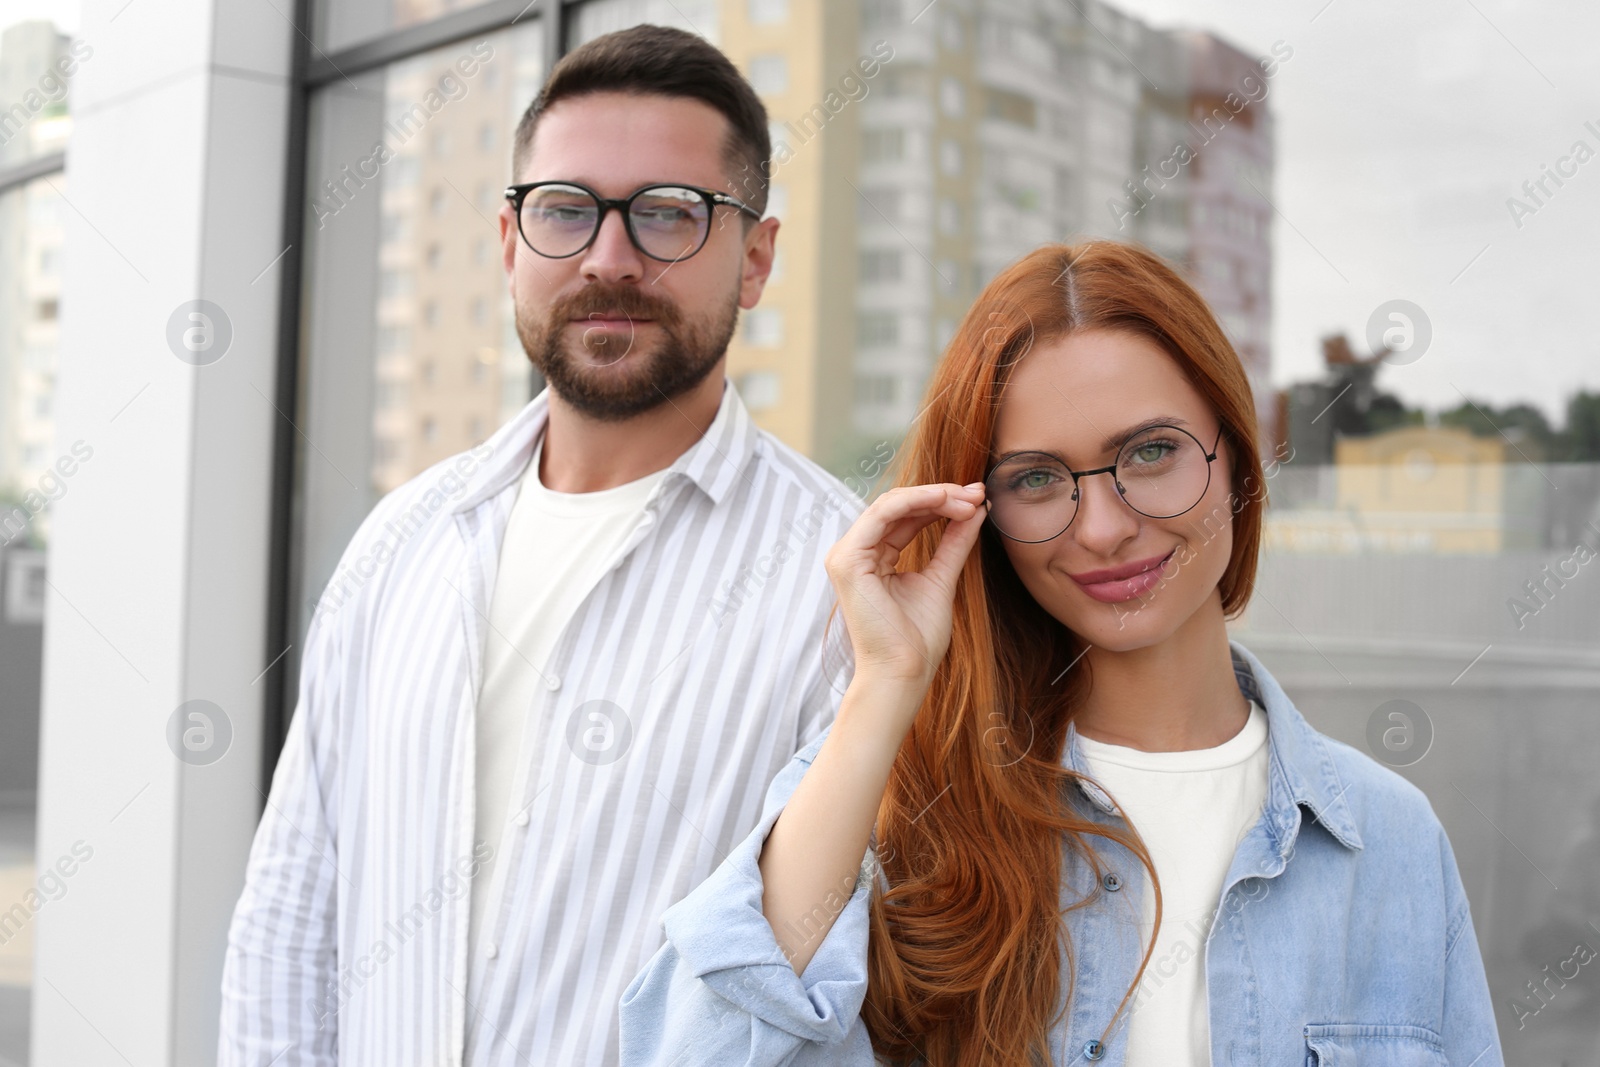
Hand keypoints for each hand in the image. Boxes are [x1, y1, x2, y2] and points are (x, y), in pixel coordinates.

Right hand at [823, 481, 986, 697]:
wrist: (904, 672)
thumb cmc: (918, 638)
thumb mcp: (942, 578)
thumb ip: (954, 543)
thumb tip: (976, 510)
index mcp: (873, 558)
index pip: (906, 517)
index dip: (942, 503)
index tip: (978, 499)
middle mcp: (856, 553)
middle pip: (899, 507)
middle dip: (941, 495)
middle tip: (977, 494)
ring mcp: (847, 555)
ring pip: (891, 504)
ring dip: (933, 496)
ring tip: (968, 500)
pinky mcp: (848, 560)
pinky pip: (882, 515)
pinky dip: (915, 502)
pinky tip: (945, 501)